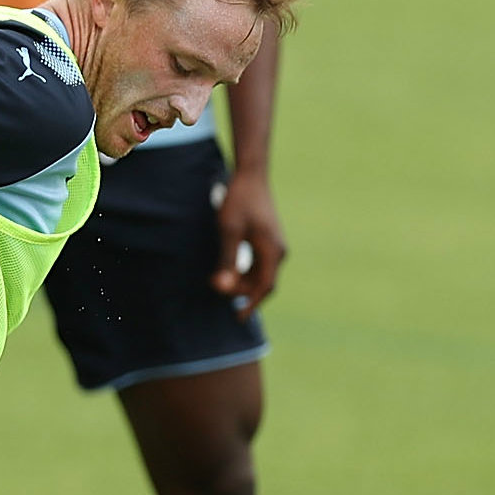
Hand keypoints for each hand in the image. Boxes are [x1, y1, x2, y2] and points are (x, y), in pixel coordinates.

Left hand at [212, 169, 286, 319]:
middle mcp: (278, 251)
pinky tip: (227, 271)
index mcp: (272, 251)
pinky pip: (258, 265)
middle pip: (262, 283)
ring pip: (259, 275)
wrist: (251, 177)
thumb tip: (223, 286)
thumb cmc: (239, 201)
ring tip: (217, 279)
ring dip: (240, 281)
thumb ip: (227, 260)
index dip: (251, 304)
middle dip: (240, 291)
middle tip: (216, 287)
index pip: (265, 287)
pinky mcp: (268, 241)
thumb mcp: (229, 231)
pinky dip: (244, 272)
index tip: (238, 318)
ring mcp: (274, 246)